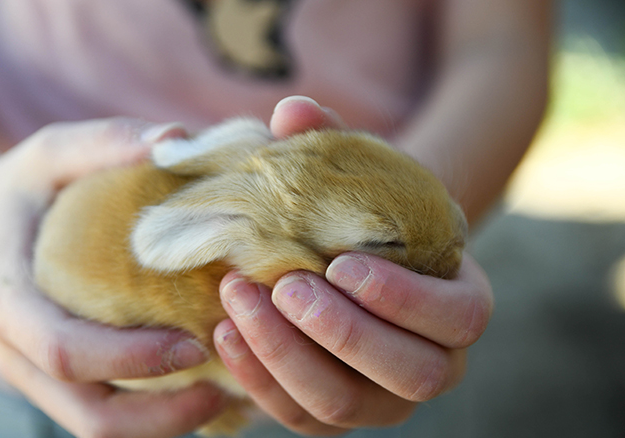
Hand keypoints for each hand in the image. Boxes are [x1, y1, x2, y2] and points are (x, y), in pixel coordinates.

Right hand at [0, 118, 226, 437]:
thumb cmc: (26, 187)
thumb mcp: (54, 151)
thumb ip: (108, 142)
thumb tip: (179, 139)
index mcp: (11, 301)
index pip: (66, 352)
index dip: (132, 358)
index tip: (197, 343)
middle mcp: (20, 353)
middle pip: (91, 416)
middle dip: (164, 415)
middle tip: (231, 385)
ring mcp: (39, 375)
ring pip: (104, 428)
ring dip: (169, 423)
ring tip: (230, 392)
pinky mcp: (63, 380)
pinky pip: (111, 415)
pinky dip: (160, 414)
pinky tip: (208, 387)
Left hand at [212, 96, 493, 434]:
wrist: (344, 257)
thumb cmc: (360, 215)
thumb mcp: (356, 174)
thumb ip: (331, 139)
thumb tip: (292, 110)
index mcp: (459, 304)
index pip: (459, 319)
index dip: (405, 299)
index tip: (342, 263)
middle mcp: (433, 362)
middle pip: (410, 373)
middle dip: (344, 333)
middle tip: (286, 286)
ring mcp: (382, 399)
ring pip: (345, 403)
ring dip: (289, 356)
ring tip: (239, 300)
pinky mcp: (333, 414)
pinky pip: (299, 416)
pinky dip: (259, 378)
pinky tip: (224, 331)